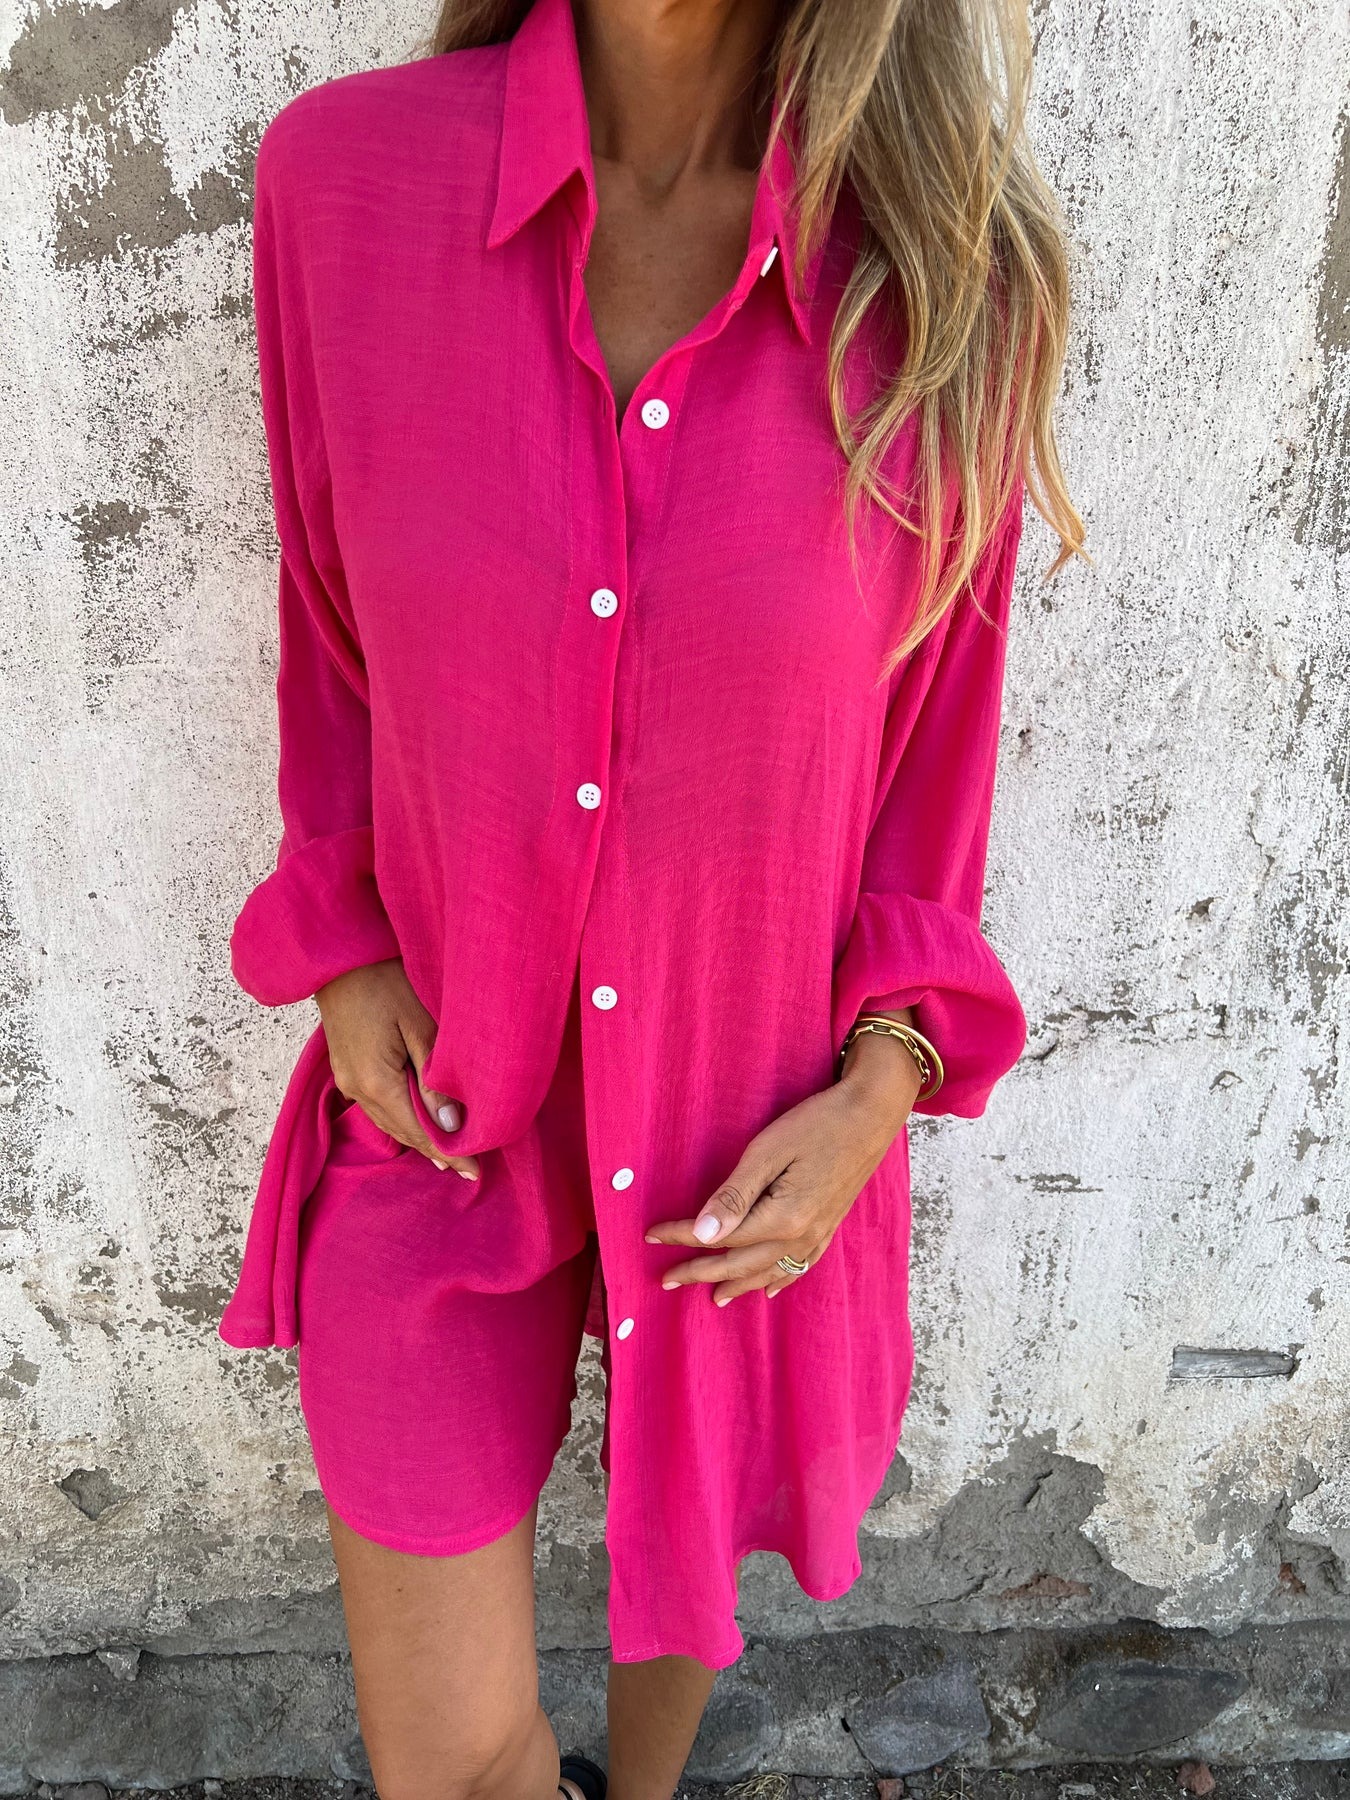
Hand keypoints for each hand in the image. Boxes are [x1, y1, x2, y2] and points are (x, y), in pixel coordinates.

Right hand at [316, 958, 478, 1178]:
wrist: (339, 956)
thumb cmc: (385, 980)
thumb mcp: (420, 1024)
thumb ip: (435, 1078)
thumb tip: (450, 1123)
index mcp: (376, 1082)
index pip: (418, 1132)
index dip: (448, 1153)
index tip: (474, 1172)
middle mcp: (357, 1089)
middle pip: (401, 1132)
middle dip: (434, 1150)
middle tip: (469, 1168)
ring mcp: (347, 1079)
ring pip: (388, 1121)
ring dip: (417, 1137)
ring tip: (447, 1153)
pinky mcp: (346, 1067)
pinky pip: (378, 1106)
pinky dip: (401, 1118)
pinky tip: (418, 1121)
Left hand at [644, 1025, 922, 1304]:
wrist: (871, 1115)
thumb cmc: (818, 1124)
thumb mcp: (768, 1151)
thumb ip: (734, 1195)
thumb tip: (703, 1234)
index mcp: (781, 1218)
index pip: (719, 1236)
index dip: (682, 1237)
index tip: (651, 1236)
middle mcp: (800, 1236)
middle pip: (740, 1264)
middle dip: (700, 1272)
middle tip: (667, 1279)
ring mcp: (818, 1235)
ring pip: (768, 1273)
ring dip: (737, 1286)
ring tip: (713, 1298)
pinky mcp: (829, 1227)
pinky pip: (798, 1267)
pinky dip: (778, 1281)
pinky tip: (769, 1289)